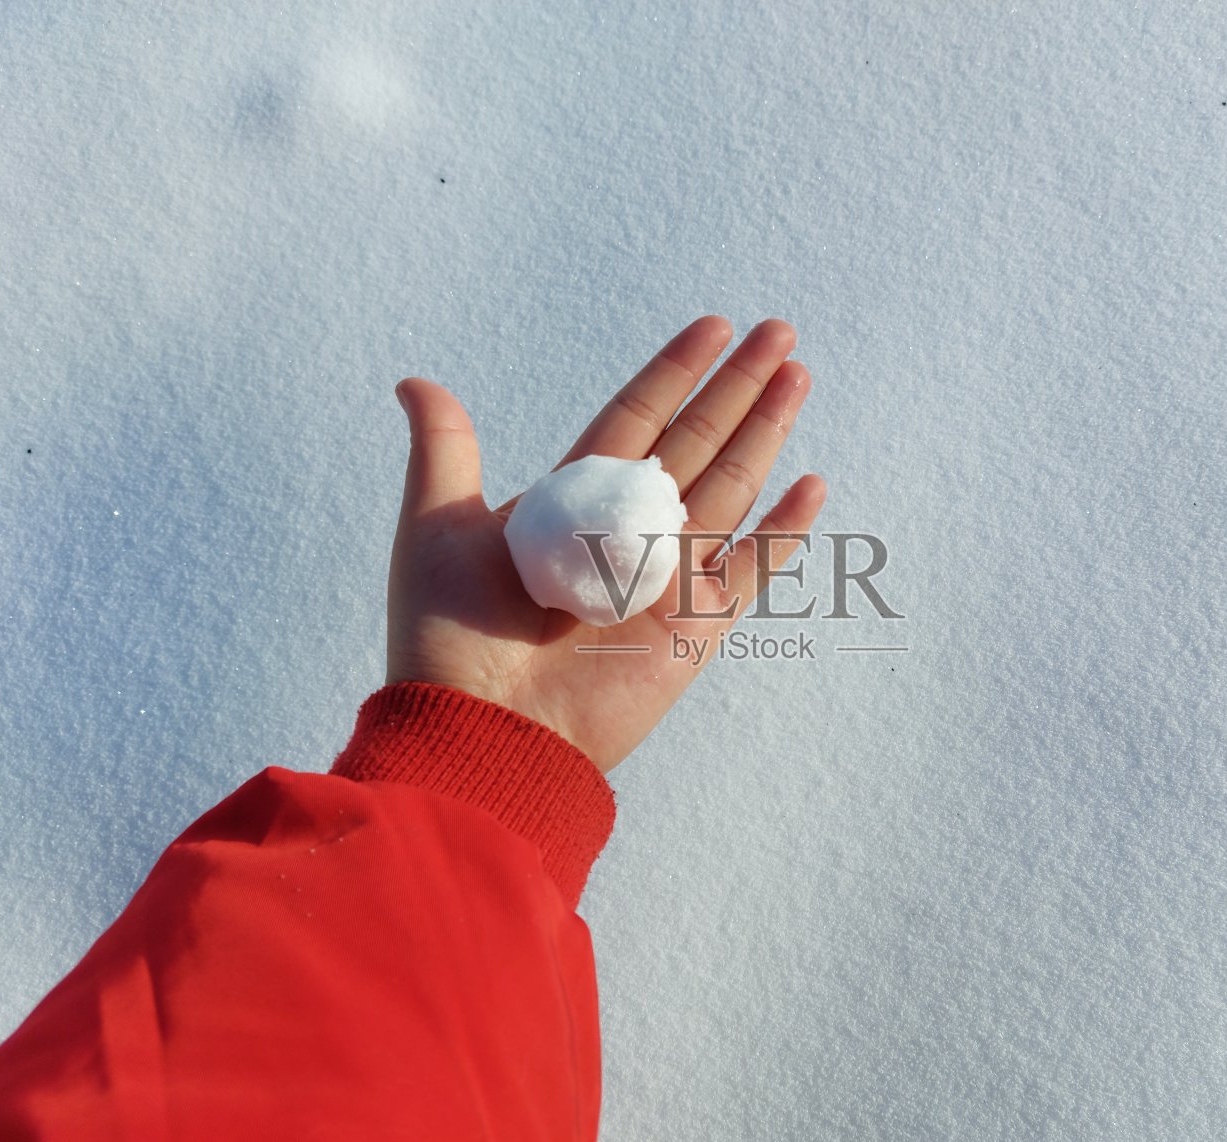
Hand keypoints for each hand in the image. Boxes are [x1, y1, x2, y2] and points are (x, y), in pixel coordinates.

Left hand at [384, 316, 825, 770]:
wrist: (484, 730)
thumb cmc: (448, 636)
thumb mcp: (435, 527)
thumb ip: (445, 451)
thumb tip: (413, 381)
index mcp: (571, 502)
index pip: (636, 419)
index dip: (674, 372)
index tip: (713, 327)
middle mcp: (625, 532)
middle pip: (695, 441)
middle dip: (737, 387)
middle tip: (779, 331)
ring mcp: (665, 578)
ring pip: (730, 488)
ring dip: (766, 432)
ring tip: (798, 375)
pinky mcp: (694, 629)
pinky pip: (750, 570)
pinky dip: (783, 531)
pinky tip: (812, 483)